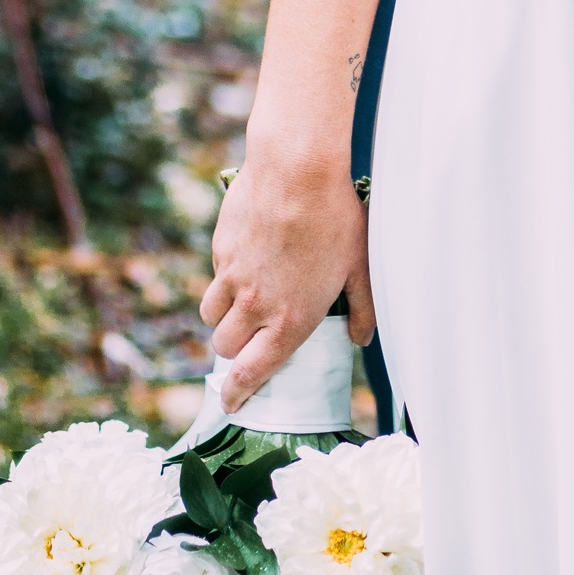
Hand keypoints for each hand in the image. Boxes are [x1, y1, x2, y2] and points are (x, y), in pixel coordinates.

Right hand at [202, 144, 369, 410]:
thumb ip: (361, 310)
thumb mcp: (360, 268)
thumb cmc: (335, 219)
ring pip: (212, 316)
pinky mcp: (220, 250)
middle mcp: (255, 306)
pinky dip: (226, 280)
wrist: (296, 170)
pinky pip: (216, 277)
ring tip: (245, 304)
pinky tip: (251, 261)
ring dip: (225, 318)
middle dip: (235, 351)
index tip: (232, 405)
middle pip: (225, 349)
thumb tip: (360, 338)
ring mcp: (232, 277)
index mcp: (289, 321)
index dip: (238, 395)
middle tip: (251, 340)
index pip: (251, 374)